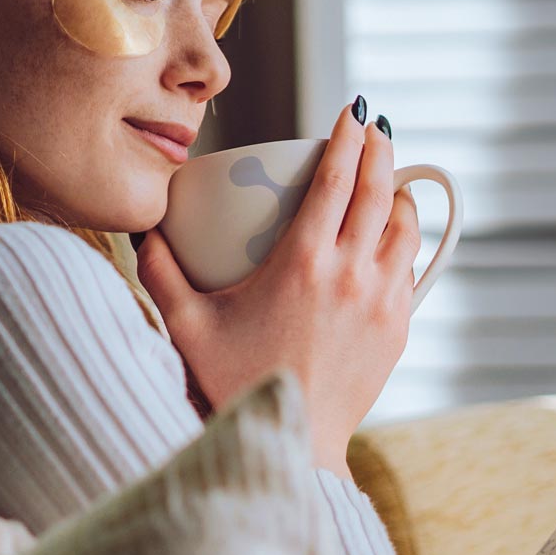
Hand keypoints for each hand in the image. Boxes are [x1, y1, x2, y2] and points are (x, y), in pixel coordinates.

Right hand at [133, 101, 417, 471]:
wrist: (293, 443)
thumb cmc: (235, 384)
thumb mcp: (186, 327)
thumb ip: (159, 274)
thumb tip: (145, 230)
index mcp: (303, 264)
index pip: (337, 180)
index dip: (348, 138)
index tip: (351, 111)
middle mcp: (353, 276)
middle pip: (380, 191)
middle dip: (380, 149)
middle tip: (373, 127)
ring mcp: (384, 303)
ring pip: (405, 227)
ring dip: (398, 193)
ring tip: (387, 177)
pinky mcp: (399, 329)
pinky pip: (410, 268)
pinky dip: (403, 241)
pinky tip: (391, 236)